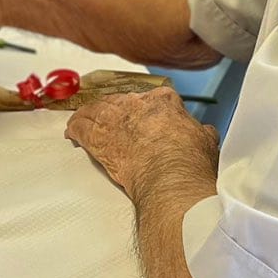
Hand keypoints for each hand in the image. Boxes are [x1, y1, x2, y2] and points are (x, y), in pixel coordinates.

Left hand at [65, 87, 217, 202]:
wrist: (170, 179)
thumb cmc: (188, 162)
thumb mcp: (205, 141)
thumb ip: (199, 132)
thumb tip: (203, 133)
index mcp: (163, 101)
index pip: (152, 98)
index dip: (146, 110)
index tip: (144, 117)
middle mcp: (136, 103)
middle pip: (119, 101)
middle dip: (114, 111)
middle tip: (111, 121)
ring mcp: (114, 119)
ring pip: (95, 110)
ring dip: (89, 116)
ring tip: (83, 121)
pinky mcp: (98, 137)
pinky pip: (80, 128)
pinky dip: (75, 130)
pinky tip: (72, 134)